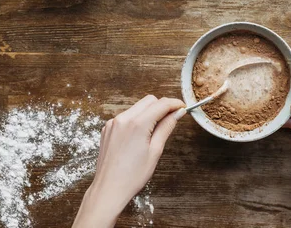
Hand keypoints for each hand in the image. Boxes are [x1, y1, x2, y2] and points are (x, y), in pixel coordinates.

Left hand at [73, 95, 185, 227]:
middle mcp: (123, 119)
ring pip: (137, 107)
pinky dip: (136, 119)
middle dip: (162, 106)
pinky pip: (126, 116)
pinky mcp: (107, 128)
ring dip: (149, 112)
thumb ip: (166, 127)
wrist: (109, 189)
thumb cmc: (133, 175)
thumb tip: (178, 113)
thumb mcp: (155, 151)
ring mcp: (113, 123)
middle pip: (149, 101)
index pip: (161, 104)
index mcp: (137, 124)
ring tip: (155, 131)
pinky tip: (140, 135)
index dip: (174, 104)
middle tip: (172, 118)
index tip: (182, 107)